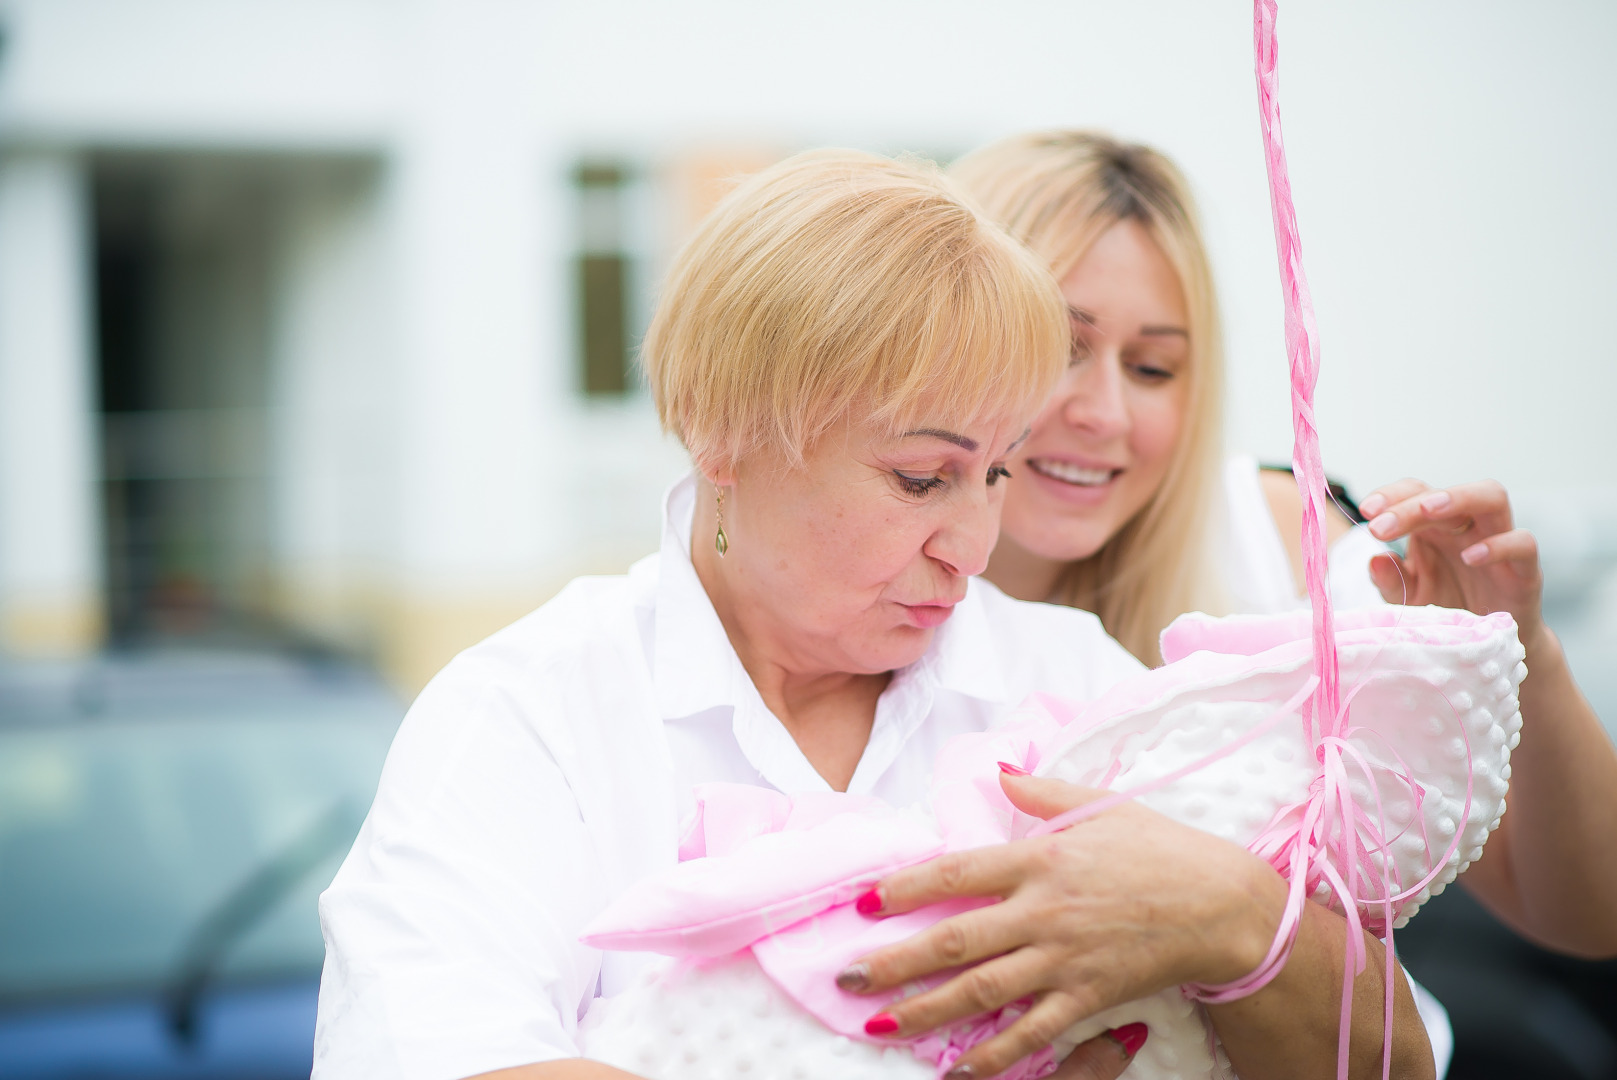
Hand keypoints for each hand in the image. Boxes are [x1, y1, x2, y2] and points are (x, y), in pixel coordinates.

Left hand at [838, 774, 1283, 1077]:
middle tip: (848, 977)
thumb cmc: (1160, 848)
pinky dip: (994, 1055)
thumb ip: (1042, 793)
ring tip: (879, 1024)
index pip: (957, 872)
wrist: (1223, 905)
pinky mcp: (1088, 997)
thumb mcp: (1101, 805)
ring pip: (981, 991)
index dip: (906, 888)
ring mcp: (1063, 959)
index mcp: (1040, 858)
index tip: (865, 902)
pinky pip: (1032, 1032)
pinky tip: (958, 1069)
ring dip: (926, 1010)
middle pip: (954, 940)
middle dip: (895, 962)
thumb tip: (998, 769)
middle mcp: (1043, 911)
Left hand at [1359, 479, 1544, 647]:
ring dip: (1458, 498)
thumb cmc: (1447, 611)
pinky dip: (1499, 545)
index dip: (1391, 495)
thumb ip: (1392, 581)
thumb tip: (1375, 559)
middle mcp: (1465, 527)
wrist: (1488, 648)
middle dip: (1409, 504)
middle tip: (1379, 527)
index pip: (1415, 492)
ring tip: (1427, 510)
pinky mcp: (1524, 569)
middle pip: (1444, 494)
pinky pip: (1523, 543)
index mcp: (1434, 527)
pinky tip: (1470, 557)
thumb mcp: (1410, 599)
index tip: (1366, 511)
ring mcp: (1498, 542)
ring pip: (1492, 497)